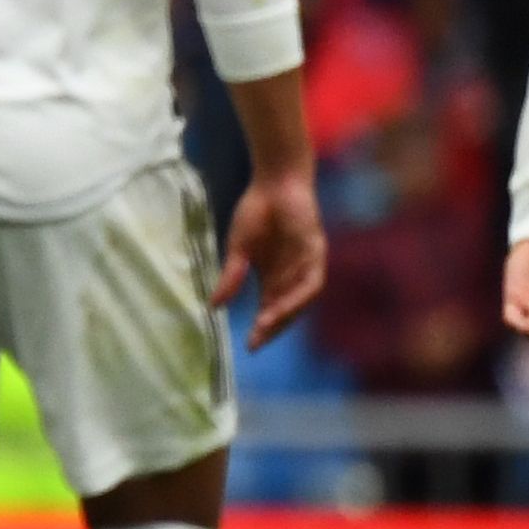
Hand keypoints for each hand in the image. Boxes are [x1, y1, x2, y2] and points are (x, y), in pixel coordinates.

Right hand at [219, 165, 326, 343]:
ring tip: (265, 326)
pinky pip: (312, 282)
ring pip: (300, 300)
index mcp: (273, 276)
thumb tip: (213, 306)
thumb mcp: (238, 249)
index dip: (261, 328)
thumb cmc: (256, 211)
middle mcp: (291, 275)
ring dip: (285, 315)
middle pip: (286, 310)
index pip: (269, 309)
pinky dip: (298, 297)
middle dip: (272, 328)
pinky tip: (284, 306)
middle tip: (256, 342)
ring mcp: (305, 266)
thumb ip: (231, 276)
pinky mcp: (316, 253)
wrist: (274, 182)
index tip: (248, 346)